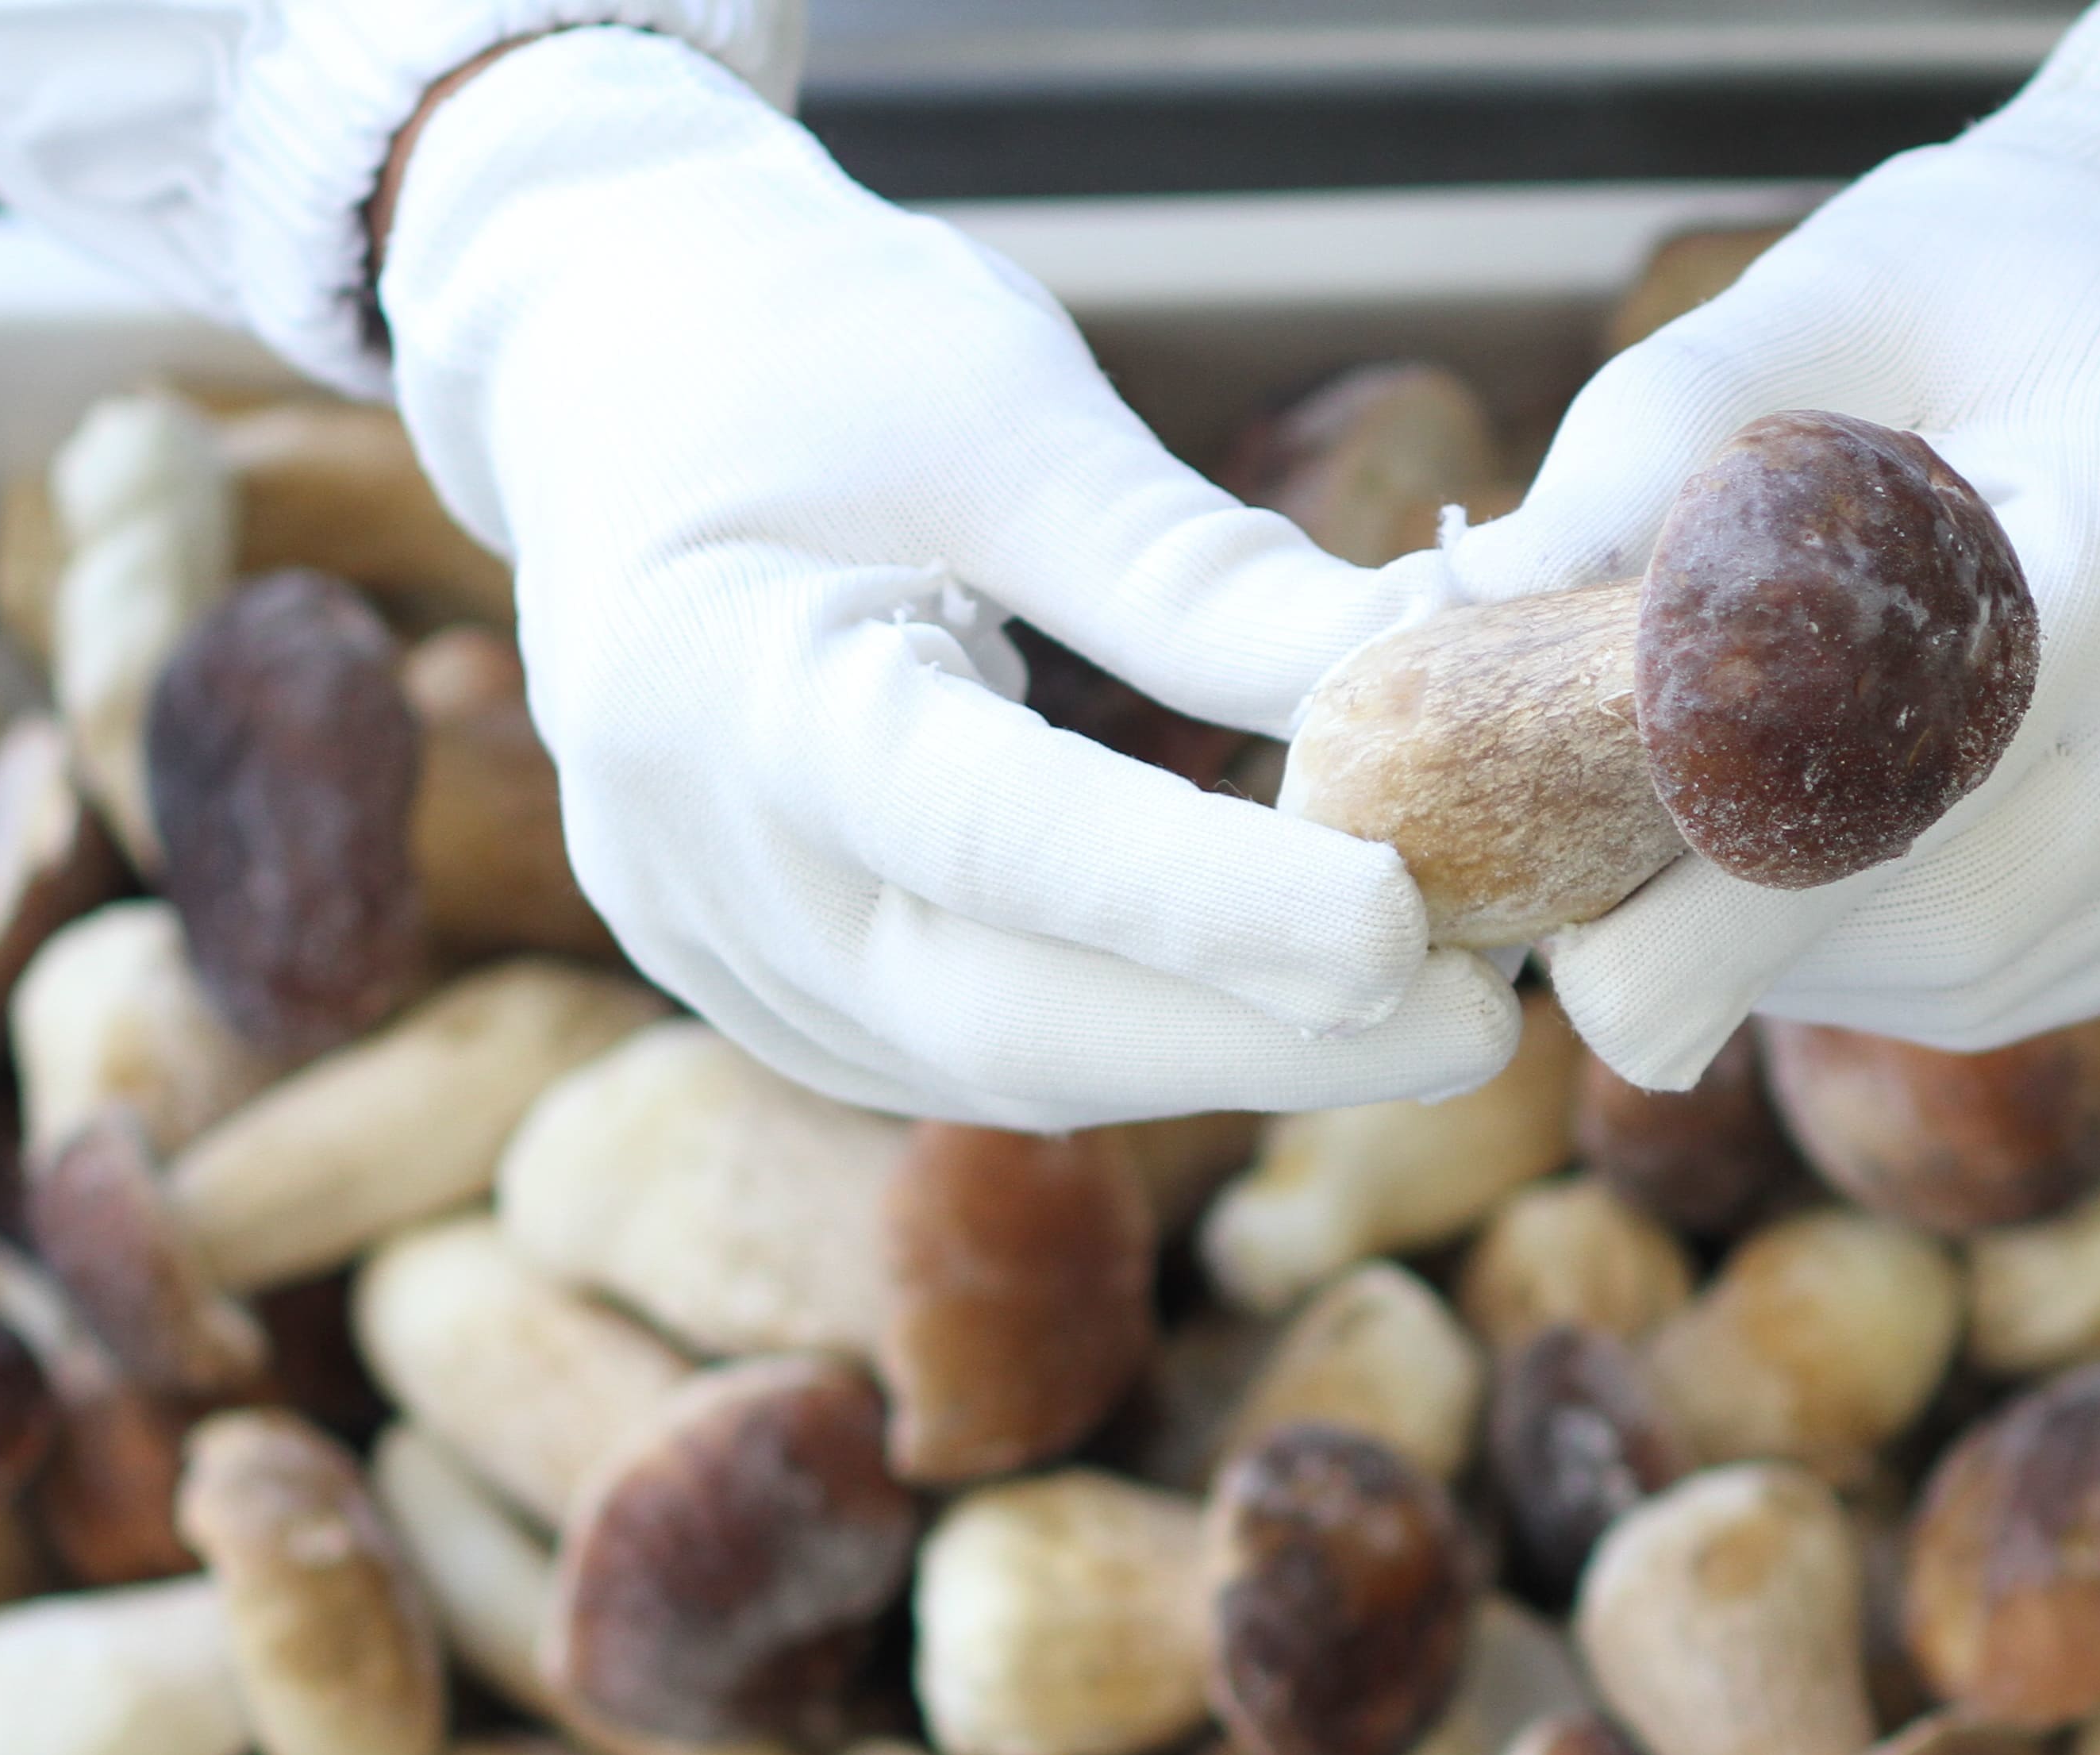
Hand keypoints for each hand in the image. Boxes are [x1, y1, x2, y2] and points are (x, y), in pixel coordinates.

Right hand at [374, 29, 1516, 1125]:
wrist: (613, 368)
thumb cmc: (809, 345)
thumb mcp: (1006, 406)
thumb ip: (1197, 577)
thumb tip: (1433, 673)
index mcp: (722, 680)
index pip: (991, 834)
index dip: (1201, 902)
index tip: (1400, 928)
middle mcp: (697, 861)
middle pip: (1006, 1017)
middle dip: (1259, 1032)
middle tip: (1486, 1016)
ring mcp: (721, 953)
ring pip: (1006, 1063)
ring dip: (1228, 1046)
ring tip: (1434, 997)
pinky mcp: (774, 993)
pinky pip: (980, 1050)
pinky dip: (1148, 1031)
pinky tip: (1292, 997)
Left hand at [1430, 0, 2099, 1087]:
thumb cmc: (2003, 281)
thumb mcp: (1826, 293)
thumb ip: (1650, 440)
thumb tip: (1475, 611)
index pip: (1916, 780)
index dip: (1737, 911)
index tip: (1590, 980)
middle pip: (1950, 921)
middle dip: (1749, 954)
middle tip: (1606, 936)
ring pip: (1995, 975)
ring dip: (1828, 962)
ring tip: (1731, 855)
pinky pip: (2059, 975)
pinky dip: (1929, 956)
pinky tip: (1875, 854)